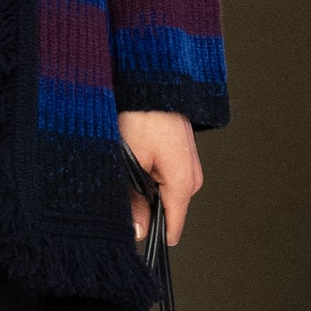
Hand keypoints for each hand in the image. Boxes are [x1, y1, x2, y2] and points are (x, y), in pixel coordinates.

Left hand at [117, 108, 202, 244]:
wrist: (149, 78)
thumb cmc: (141, 113)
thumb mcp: (129, 161)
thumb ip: (133, 201)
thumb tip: (137, 231)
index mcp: (184, 182)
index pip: (171, 227)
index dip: (147, 232)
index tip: (126, 232)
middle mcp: (192, 176)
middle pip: (163, 210)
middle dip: (139, 205)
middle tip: (118, 183)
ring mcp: (187, 164)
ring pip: (160, 193)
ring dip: (140, 186)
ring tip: (125, 163)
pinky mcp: (178, 153)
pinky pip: (161, 176)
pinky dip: (144, 172)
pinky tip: (132, 156)